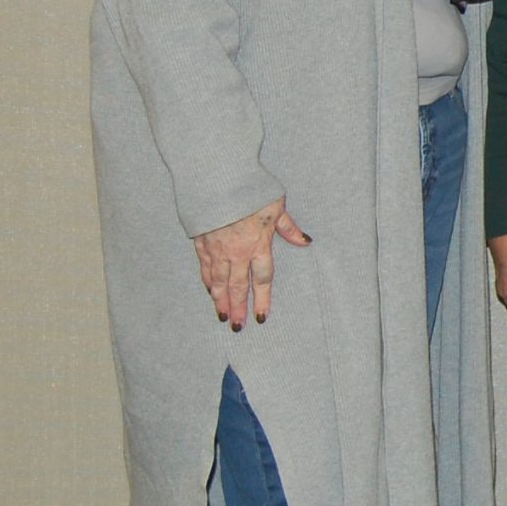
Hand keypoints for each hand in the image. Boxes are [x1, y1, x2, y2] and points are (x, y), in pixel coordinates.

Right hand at [193, 199, 309, 330]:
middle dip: (238, 307)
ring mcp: (217, 248)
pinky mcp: (201, 242)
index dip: (261, 299)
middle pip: (238, 286)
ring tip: (222, 316)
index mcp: (258, 244)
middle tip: (237, 325)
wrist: (218, 179)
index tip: (261, 316)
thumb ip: (288, 227)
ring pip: (218, 281)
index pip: (262, 279)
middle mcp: (237, 252)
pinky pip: (204, 267)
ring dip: (220, 300)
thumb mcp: (276, 206)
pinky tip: (209, 291)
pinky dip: (207, 280)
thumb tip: (305, 241)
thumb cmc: (250, 190)